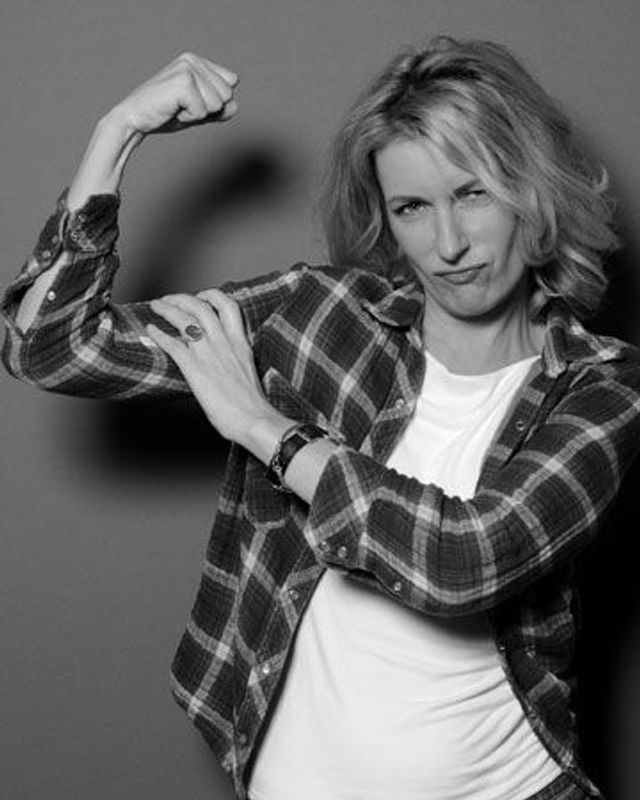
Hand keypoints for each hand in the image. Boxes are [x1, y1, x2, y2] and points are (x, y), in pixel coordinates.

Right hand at [109, 52, 238, 137]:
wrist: (136, 120)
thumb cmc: (166, 115)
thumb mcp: (199, 112)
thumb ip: (219, 109)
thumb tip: (235, 105)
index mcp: (198, 61)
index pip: (232, 84)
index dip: (216, 102)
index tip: (192, 103)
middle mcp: (193, 60)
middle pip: (228, 95)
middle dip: (208, 109)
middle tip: (183, 107)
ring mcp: (187, 68)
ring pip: (217, 104)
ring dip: (198, 114)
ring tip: (177, 108)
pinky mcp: (183, 82)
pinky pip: (203, 112)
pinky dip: (189, 118)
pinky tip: (173, 110)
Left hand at [146, 290, 284, 445]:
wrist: (255, 419)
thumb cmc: (252, 404)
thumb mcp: (247, 371)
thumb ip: (235, 359)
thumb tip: (223, 360)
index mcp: (240, 343)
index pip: (229, 306)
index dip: (212, 296)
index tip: (202, 296)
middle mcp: (225, 343)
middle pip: (201, 306)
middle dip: (182, 298)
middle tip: (169, 299)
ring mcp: (209, 355)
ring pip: (185, 319)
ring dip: (167, 309)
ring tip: (156, 306)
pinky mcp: (196, 370)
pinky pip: (173, 345)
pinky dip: (159, 335)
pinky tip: (151, 331)